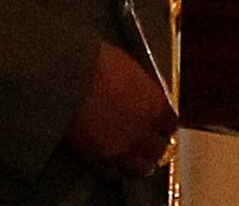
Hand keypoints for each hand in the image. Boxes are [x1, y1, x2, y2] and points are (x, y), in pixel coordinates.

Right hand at [60, 41, 176, 179]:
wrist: (67, 77)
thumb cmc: (98, 65)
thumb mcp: (132, 71)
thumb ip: (144, 90)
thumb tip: (143, 97)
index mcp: (157, 107)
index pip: (170, 125)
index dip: (163, 126)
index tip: (158, 127)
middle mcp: (144, 131)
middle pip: (158, 149)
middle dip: (153, 147)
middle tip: (146, 145)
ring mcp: (122, 148)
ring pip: (139, 168)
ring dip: (137, 163)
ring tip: (132, 159)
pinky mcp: (97, 159)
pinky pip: (112, 173)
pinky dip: (113, 170)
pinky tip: (112, 164)